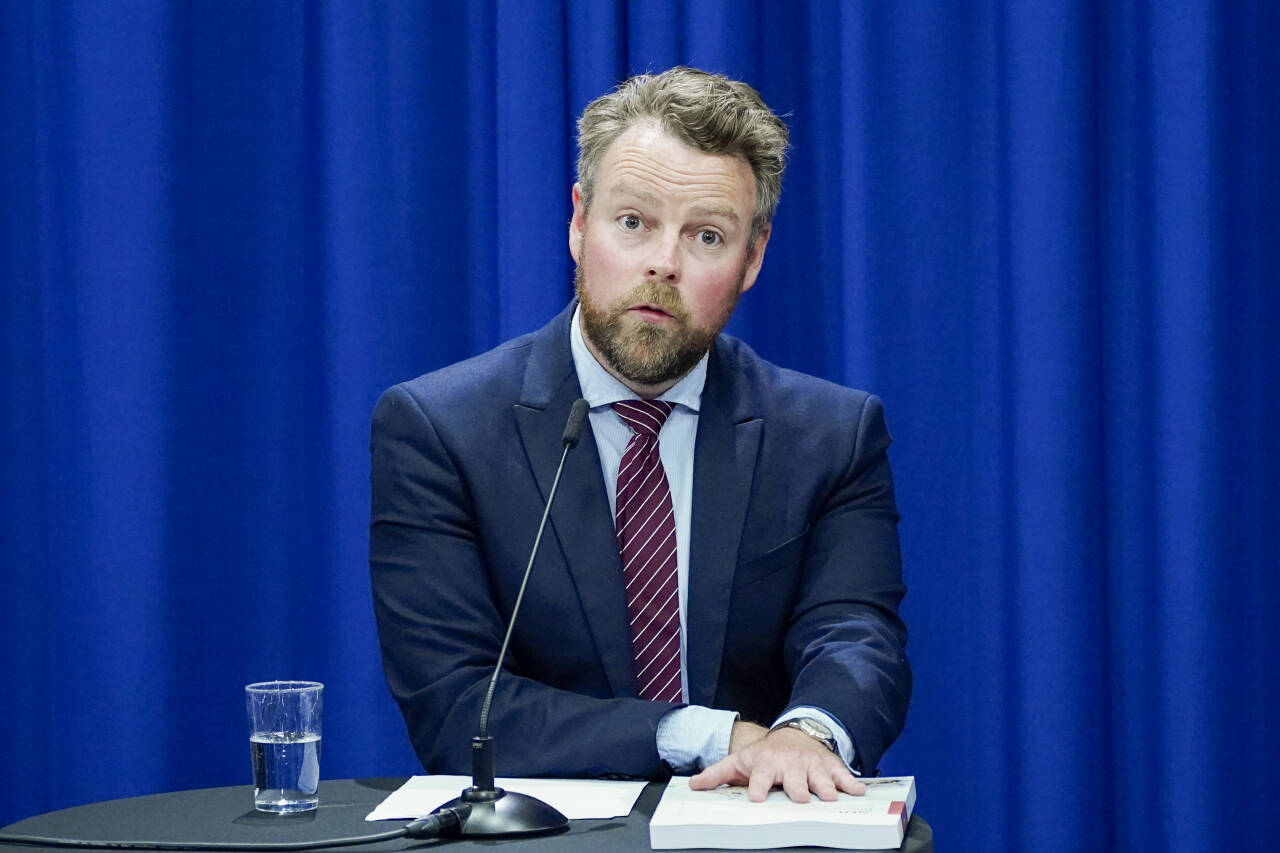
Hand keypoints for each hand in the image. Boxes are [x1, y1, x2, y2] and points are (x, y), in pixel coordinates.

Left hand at [690, 724, 866, 802]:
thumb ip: (717, 774)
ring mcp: (811, 765)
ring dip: (824, 787)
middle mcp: (789, 765)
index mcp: (766, 765)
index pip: (760, 777)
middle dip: (797, 788)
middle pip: (794, 779)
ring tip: (828, 797)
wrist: (793, 735)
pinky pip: (842, 774)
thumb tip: (693, 785)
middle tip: (800, 798)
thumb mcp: (739, 761)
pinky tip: (858, 791)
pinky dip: (850, 782)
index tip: (756, 797)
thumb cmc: (765, 754)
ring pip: (819, 777)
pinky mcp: (829, 766)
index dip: (758, 786)